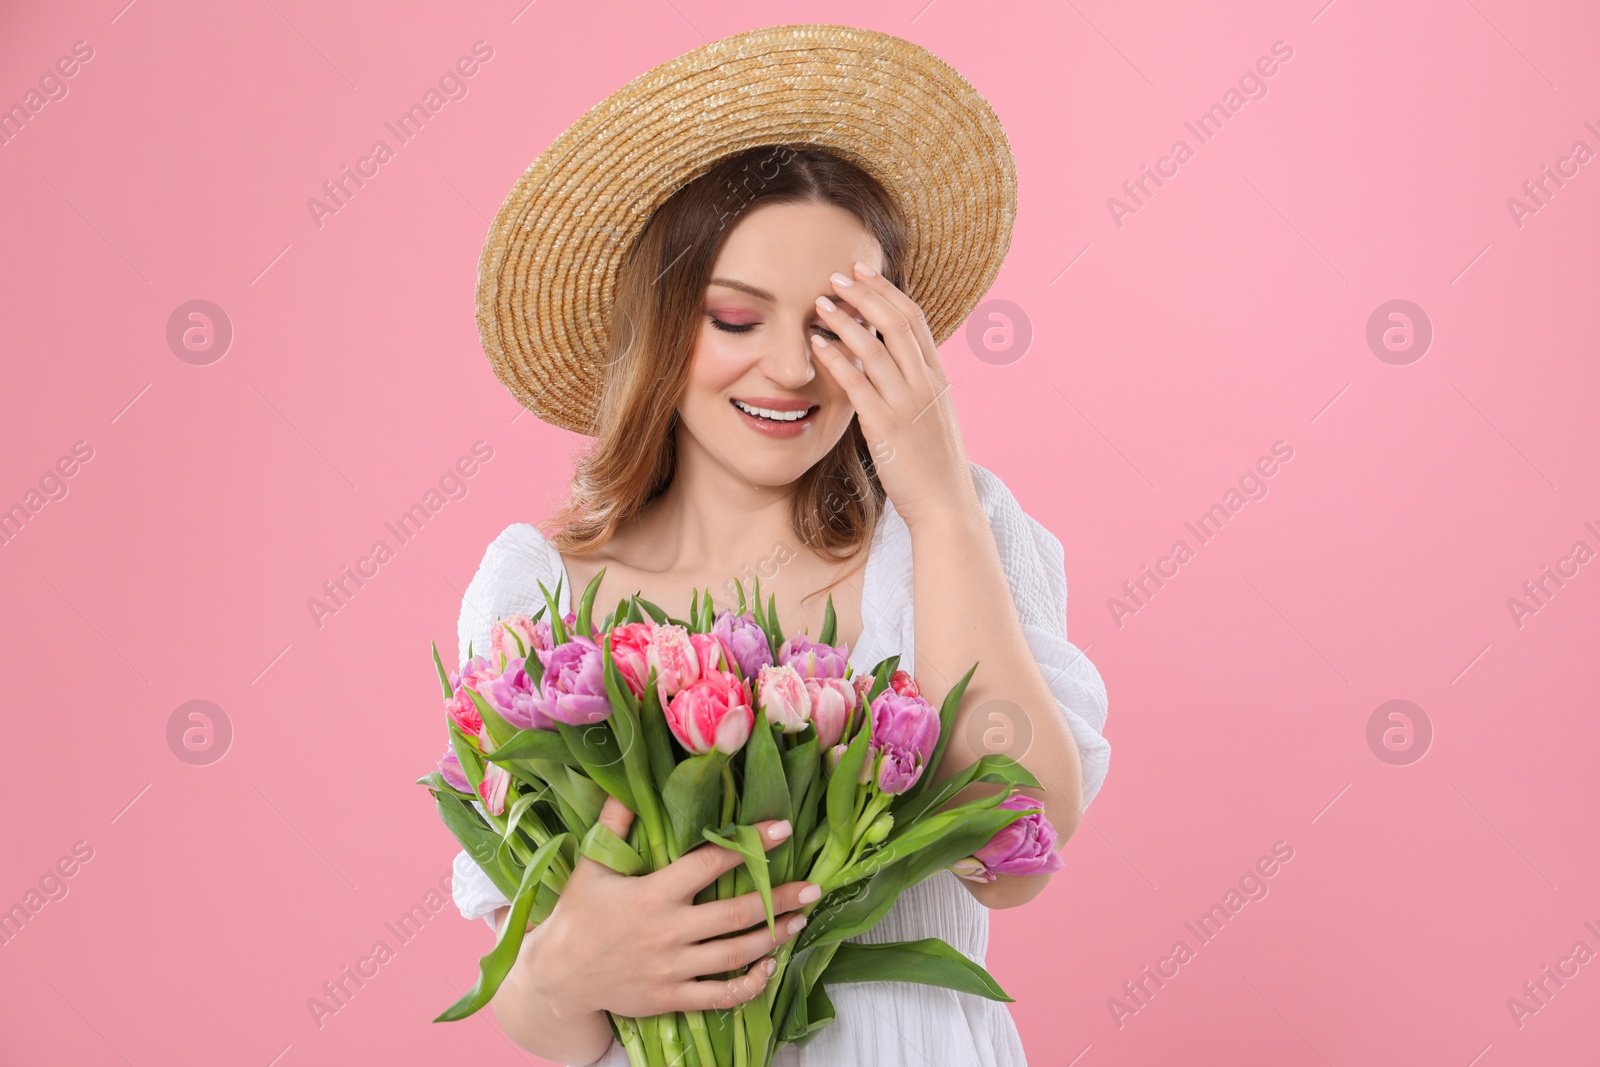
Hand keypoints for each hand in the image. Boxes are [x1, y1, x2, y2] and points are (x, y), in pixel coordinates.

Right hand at [508, 795, 819, 1018]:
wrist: (557, 977)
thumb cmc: (578, 915)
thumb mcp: (592, 865)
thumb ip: (614, 824)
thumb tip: (625, 784)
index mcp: (653, 893)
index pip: (710, 863)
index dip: (749, 844)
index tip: (783, 828)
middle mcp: (667, 931)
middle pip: (736, 913)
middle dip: (779, 899)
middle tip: (813, 888)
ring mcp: (671, 968)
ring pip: (735, 953)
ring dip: (773, 937)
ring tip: (801, 920)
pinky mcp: (671, 998)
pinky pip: (720, 995)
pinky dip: (749, 984)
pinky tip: (769, 967)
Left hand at [810, 260, 979, 528]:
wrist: (945, 504)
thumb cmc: (934, 465)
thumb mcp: (933, 416)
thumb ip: (916, 388)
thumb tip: (894, 364)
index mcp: (937, 378)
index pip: (913, 319)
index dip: (886, 291)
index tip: (863, 271)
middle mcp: (925, 384)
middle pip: (895, 322)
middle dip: (864, 293)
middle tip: (836, 275)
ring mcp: (907, 404)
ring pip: (875, 347)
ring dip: (845, 320)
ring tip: (820, 302)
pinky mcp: (886, 426)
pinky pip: (858, 384)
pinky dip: (836, 358)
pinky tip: (816, 344)